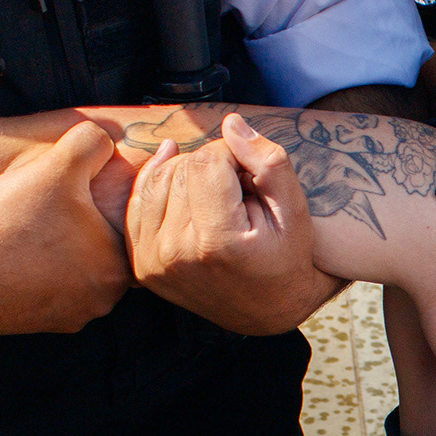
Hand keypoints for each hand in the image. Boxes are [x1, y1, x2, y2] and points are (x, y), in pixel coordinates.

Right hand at [0, 120, 129, 332]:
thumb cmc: (10, 219)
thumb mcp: (57, 165)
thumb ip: (91, 144)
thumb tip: (108, 140)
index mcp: (119, 267)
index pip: (124, 231)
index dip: (102, 206)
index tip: (75, 195)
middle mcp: (102, 301)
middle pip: (100, 255)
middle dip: (81, 232)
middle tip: (52, 209)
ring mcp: (69, 317)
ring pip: (72, 275)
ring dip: (57, 254)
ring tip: (29, 229)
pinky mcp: (37, 325)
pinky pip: (44, 292)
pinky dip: (32, 274)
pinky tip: (10, 252)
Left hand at [125, 112, 337, 334]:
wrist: (268, 311)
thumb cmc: (288, 260)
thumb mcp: (295, 213)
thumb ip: (269, 164)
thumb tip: (231, 123)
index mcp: (217, 242)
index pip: (208, 161)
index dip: (233, 156)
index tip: (251, 175)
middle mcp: (178, 254)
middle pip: (182, 169)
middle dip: (212, 168)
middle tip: (238, 191)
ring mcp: (154, 262)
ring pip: (159, 179)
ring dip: (188, 175)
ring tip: (217, 197)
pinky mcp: (142, 264)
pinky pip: (140, 202)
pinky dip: (159, 184)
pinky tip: (183, 181)